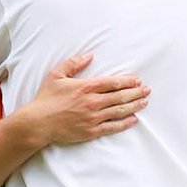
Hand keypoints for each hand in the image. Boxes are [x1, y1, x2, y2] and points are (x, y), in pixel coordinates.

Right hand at [16, 53, 148, 145]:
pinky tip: (134, 119)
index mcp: (86, 87)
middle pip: (120, 96)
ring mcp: (93, 117)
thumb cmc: (46, 98)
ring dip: (134, 105)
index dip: (127, 81)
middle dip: (136, 92)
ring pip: (119, 110)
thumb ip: (74, 63)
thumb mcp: (56, 75)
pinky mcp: (91, 131)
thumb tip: (90, 55)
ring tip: (145, 102)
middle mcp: (92, 102)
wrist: (38, 122)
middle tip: (147, 90)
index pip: (113, 82)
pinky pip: (113, 127)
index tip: (137, 80)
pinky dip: (125, 123)